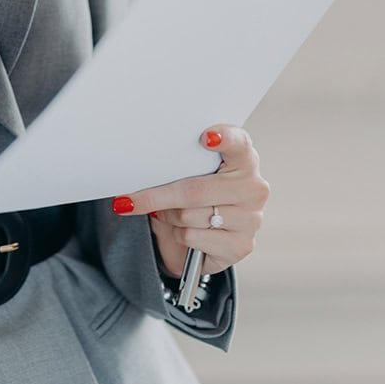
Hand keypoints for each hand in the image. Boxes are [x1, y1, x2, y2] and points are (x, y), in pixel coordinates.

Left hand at [112, 125, 269, 277]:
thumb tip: (144, 166)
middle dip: (158, 196)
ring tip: (170, 215)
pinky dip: (178, 236)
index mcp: (244, 159)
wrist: (205, 242)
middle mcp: (253, 187)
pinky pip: (193, 237)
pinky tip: (184, 232)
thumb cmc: (196, 196)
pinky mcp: (241, 246)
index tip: (206, 137)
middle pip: (195, 189)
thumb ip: (182, 163)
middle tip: (131, 199)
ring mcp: (251, 219)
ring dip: (169, 217)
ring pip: (189, 215)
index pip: (239, 143)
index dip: (224, 138)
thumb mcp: (189, 174)